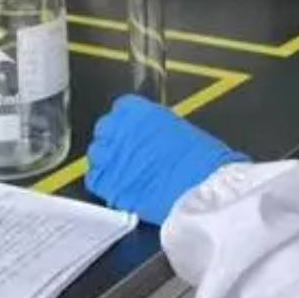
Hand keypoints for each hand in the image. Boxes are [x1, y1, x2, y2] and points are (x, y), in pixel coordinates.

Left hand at [86, 96, 248, 225]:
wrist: (204, 188)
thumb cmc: (201, 160)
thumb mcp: (178, 130)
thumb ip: (155, 129)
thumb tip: (150, 134)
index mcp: (139, 111)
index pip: (120, 109)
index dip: (125, 123)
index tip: (131, 132)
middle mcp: (121, 129)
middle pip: (104, 129)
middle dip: (113, 141)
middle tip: (127, 153)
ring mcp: (113, 156)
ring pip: (96, 154)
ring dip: (107, 161)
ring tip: (124, 171)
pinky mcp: (109, 183)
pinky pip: (95, 179)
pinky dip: (104, 183)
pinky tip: (119, 186)